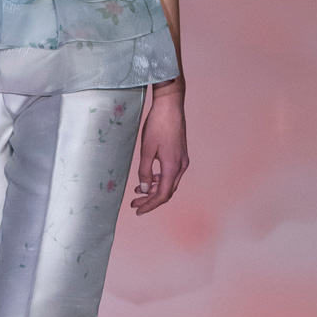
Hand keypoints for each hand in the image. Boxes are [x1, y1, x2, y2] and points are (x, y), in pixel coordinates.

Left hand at [130, 87, 187, 214]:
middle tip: (134, 203)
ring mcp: (182, 161)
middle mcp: (181, 167)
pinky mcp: (180, 154)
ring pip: (169, 183)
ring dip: (154, 190)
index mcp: (172, 167)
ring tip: (138, 192)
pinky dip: (159, 179)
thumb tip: (143, 189)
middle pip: (166, 191)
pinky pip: (170, 174)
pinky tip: (148, 178)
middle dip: (150, 200)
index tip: (138, 210)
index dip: (150, 205)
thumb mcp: (146, 150)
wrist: (170, 106)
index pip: (162, 195)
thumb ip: (144, 171)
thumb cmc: (157, 125)